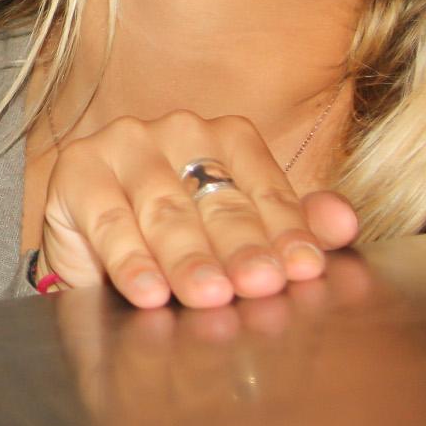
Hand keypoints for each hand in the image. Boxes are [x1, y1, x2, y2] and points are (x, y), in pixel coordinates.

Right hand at [38, 111, 359, 309]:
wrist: (96, 247)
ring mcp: (125, 144)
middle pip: (216, 198)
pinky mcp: (79, 169)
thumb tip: (346, 224)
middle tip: (260, 285)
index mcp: (227, 136)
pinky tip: (148, 290)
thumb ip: (293, 227)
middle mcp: (177, 130)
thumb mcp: (240, 238)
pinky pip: (109, 220)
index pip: (264, 186)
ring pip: (163, 209)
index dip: (286, 230)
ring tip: (209, 295)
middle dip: (240, 248)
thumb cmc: (180, 241)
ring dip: (188, 257)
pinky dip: (129, 260)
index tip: (304, 270)